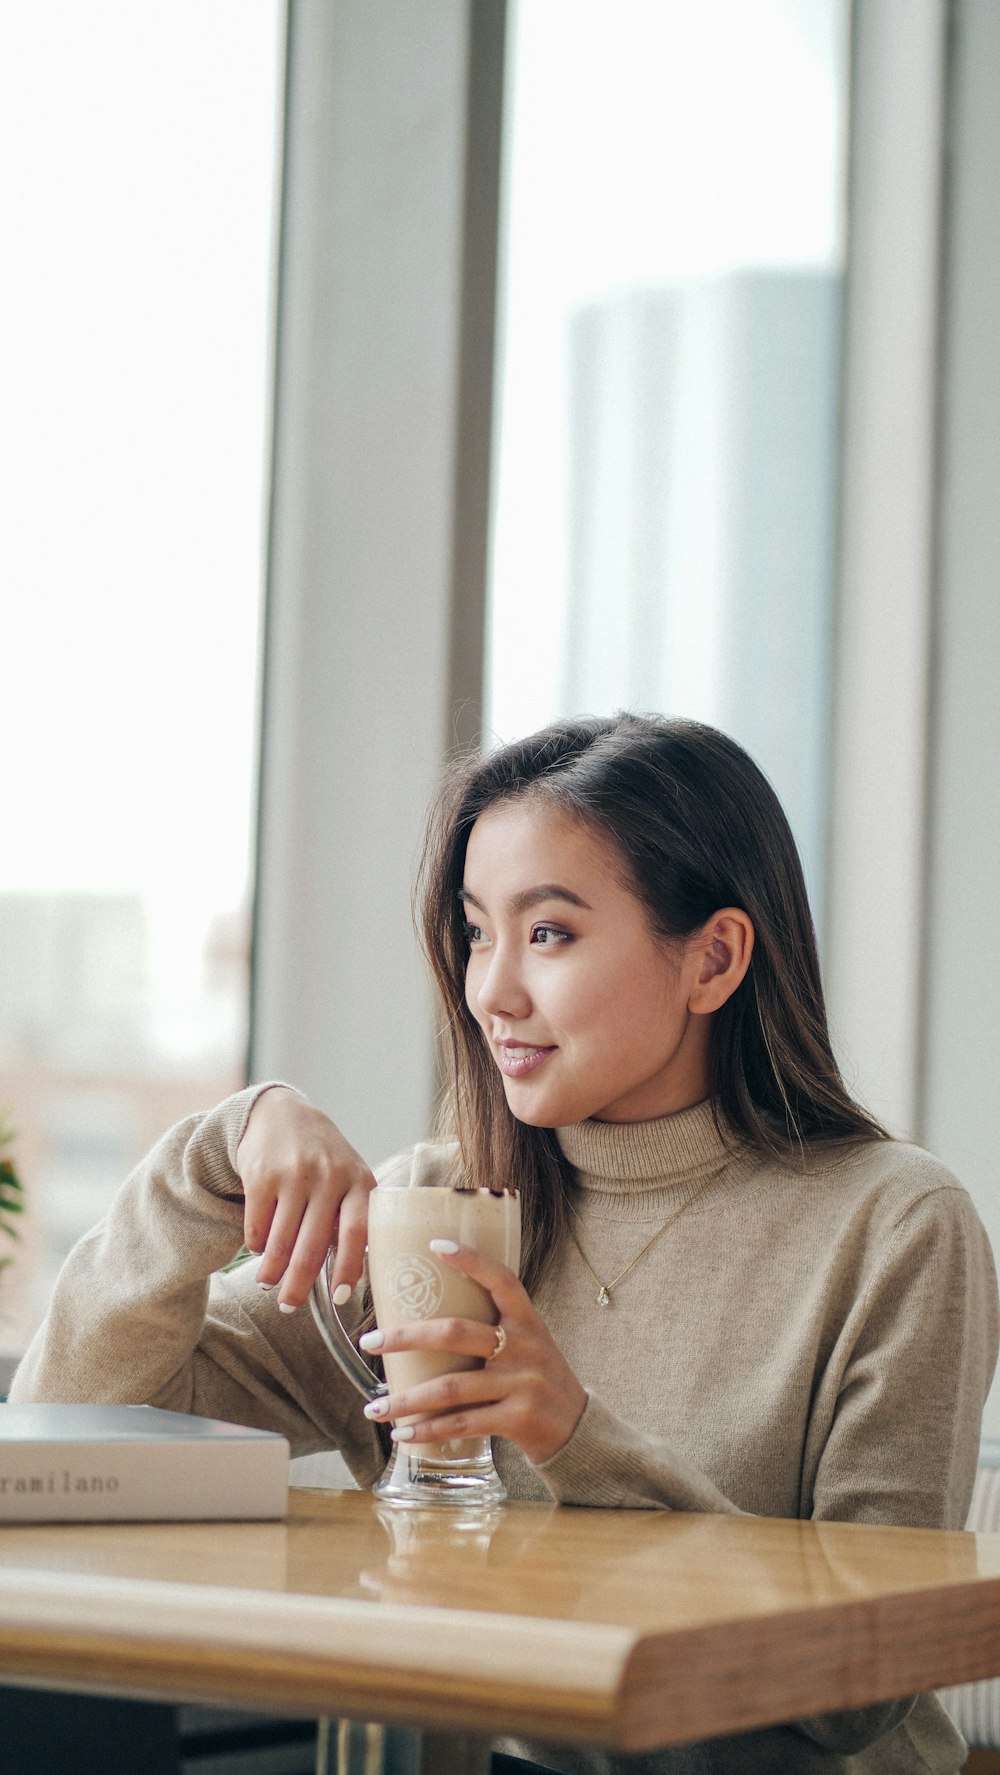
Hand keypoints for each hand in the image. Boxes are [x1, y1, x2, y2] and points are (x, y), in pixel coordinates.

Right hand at [235, 1088, 376, 1310]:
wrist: (283, 1113)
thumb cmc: (323, 1158)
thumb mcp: (349, 1178)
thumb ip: (350, 1217)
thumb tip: (345, 1277)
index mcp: (359, 1182)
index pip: (357, 1233)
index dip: (349, 1268)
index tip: (339, 1297)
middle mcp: (329, 1176)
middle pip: (311, 1247)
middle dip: (297, 1285)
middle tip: (288, 1306)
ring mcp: (294, 1175)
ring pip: (280, 1242)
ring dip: (271, 1272)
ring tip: (267, 1284)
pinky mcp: (261, 1174)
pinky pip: (256, 1227)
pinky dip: (256, 1245)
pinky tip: (260, 1248)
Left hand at [359, 1242, 587, 1465]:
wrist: (579, 1429)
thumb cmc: (539, 1379)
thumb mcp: (529, 1343)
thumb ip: (494, 1328)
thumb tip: (430, 1314)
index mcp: (527, 1321)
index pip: (501, 1280)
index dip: (471, 1260)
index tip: (435, 1245)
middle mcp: (524, 1347)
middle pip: (456, 1333)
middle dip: (407, 1336)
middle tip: (370, 1341)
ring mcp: (521, 1384)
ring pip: (452, 1387)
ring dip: (407, 1398)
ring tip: (375, 1407)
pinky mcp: (517, 1419)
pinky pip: (463, 1423)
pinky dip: (429, 1430)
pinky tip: (403, 1433)